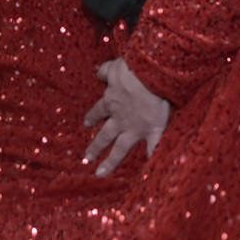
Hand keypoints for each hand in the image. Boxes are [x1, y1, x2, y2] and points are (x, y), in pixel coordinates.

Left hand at [82, 58, 169, 176]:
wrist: (149, 77)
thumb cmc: (131, 69)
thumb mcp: (114, 67)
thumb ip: (105, 71)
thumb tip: (98, 73)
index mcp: (110, 102)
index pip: (98, 111)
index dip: (92, 117)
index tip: (86, 124)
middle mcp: (119, 119)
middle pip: (104, 136)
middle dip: (95, 146)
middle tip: (87, 158)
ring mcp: (135, 127)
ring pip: (120, 149)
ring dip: (111, 162)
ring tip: (101, 173)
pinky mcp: (152, 130)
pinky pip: (153, 147)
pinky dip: (152, 158)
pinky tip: (149, 172)